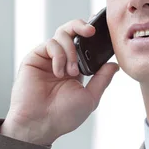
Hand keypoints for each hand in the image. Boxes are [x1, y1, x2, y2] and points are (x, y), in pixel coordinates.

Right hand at [0, 19, 118, 144]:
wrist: (40, 124)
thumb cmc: (63, 116)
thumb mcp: (90, 97)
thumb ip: (102, 79)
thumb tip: (114, 65)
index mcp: (75, 68)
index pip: (84, 44)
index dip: (92, 37)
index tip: (101, 34)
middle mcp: (60, 60)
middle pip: (71, 31)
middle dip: (81, 25)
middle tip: (91, 31)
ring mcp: (47, 58)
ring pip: (62, 35)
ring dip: (70, 51)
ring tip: (71, 72)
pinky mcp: (34, 58)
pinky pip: (50, 44)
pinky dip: (58, 55)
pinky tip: (59, 72)